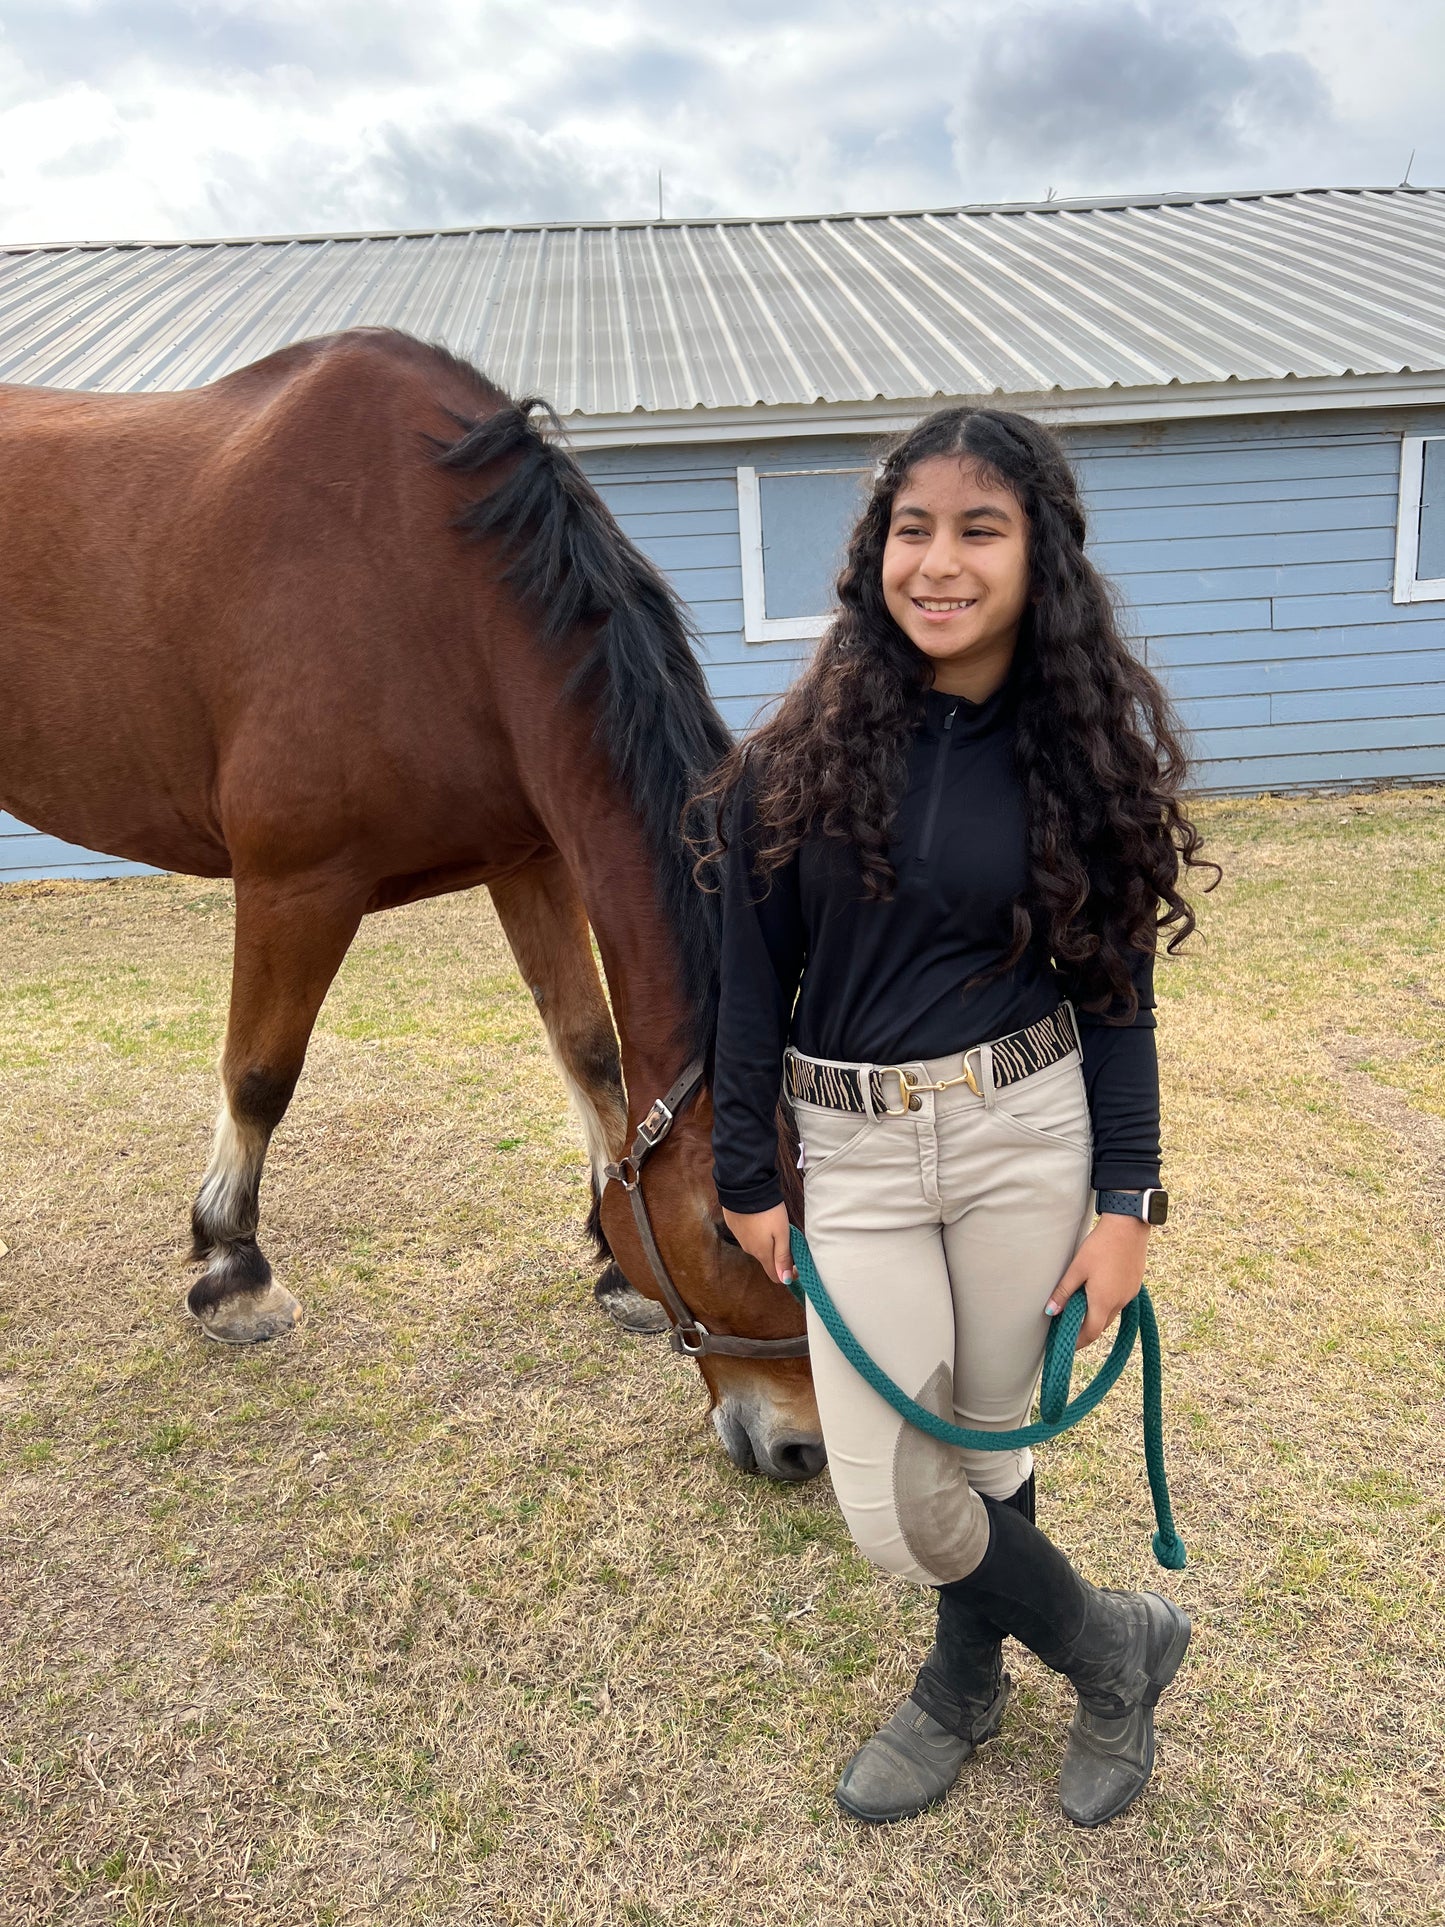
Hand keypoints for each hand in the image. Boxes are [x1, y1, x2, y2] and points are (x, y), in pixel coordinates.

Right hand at [721, 1202, 796, 1286]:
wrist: (744, 1189)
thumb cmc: (767, 1211)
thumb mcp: (782, 1233)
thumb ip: (783, 1256)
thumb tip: (785, 1280)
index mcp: (762, 1253)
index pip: (775, 1276)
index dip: (787, 1274)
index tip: (797, 1263)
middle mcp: (749, 1250)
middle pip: (767, 1260)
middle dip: (778, 1254)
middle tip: (787, 1236)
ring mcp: (740, 1238)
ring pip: (757, 1246)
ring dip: (766, 1241)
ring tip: (773, 1223)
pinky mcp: (734, 1227)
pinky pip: (748, 1235)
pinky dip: (755, 1230)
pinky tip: (759, 1218)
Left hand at [1044, 1211, 1150, 1348]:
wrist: (1129, 1226)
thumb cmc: (1101, 1245)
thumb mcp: (1077, 1268)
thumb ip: (1063, 1292)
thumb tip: (1050, 1312)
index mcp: (1104, 1301)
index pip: (1091, 1333)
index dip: (1079, 1342)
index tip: (1068, 1345)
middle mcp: (1120, 1302)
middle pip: (1101, 1325)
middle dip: (1086, 1329)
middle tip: (1069, 1327)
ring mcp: (1129, 1294)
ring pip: (1111, 1314)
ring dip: (1097, 1316)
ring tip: (1080, 1308)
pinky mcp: (1134, 1285)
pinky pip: (1120, 1302)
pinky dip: (1107, 1304)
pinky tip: (1097, 1292)